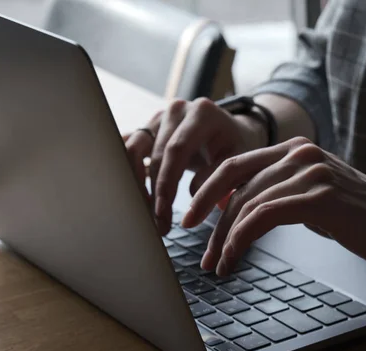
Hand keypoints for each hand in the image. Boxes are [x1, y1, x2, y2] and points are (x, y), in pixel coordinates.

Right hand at [123, 98, 266, 234]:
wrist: (231, 133)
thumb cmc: (236, 148)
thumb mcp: (237, 163)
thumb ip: (216, 181)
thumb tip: (191, 210)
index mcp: (202, 113)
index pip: (176, 150)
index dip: (166, 183)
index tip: (163, 212)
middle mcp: (177, 110)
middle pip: (155, 155)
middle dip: (154, 193)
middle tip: (158, 224)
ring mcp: (159, 117)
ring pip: (133, 150)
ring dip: (136, 184)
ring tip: (146, 213)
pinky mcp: (147, 128)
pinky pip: (128, 150)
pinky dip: (129, 174)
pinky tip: (139, 198)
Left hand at [182, 137, 365, 274]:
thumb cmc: (363, 218)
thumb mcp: (315, 196)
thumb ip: (281, 194)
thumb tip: (244, 211)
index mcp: (294, 149)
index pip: (235, 165)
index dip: (207, 191)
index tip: (192, 217)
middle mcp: (299, 153)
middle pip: (234, 183)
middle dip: (210, 220)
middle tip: (199, 251)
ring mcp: (309, 172)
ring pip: (246, 203)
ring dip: (224, 239)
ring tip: (216, 265)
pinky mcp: (318, 196)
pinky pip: (263, 216)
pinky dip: (240, 240)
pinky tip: (232, 258)